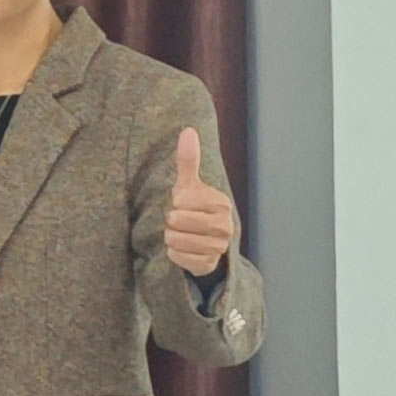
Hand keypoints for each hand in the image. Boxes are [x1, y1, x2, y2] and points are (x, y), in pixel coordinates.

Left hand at [165, 127, 238, 278]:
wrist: (204, 240)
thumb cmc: (193, 207)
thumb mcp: (190, 184)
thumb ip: (188, 160)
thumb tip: (188, 130)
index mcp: (221, 203)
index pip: (182, 200)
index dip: (176, 202)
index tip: (183, 203)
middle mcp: (225, 226)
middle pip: (177, 221)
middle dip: (172, 220)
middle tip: (180, 220)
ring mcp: (218, 247)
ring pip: (176, 240)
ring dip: (171, 236)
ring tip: (180, 233)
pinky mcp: (208, 264)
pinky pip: (177, 257)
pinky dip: (173, 252)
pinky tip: (182, 247)